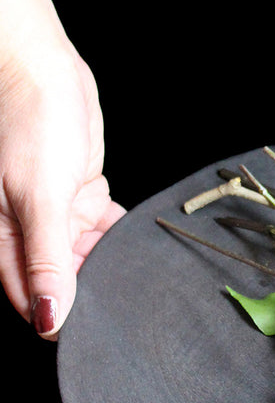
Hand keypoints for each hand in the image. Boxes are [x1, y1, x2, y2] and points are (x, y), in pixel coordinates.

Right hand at [0, 0, 124, 337]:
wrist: (40, 68)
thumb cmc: (25, 122)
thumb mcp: (36, 197)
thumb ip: (46, 258)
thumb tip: (49, 316)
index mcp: (5, 238)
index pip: (33, 296)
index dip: (62, 316)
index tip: (96, 334)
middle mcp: (29, 231)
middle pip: (63, 279)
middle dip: (91, 289)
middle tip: (126, 303)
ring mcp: (56, 213)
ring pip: (86, 254)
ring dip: (108, 260)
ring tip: (134, 272)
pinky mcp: (78, 194)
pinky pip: (101, 227)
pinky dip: (115, 233)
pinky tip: (132, 239)